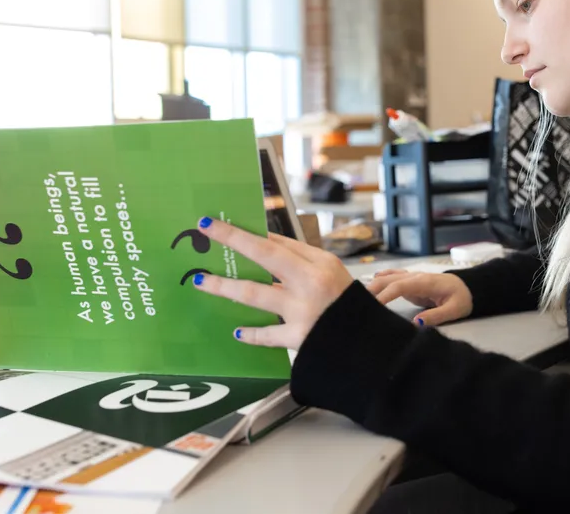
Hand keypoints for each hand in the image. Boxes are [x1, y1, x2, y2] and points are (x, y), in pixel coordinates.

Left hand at [192, 218, 352, 349]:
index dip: (247, 232)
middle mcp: (310, 282)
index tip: (221, 224)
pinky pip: (268, 335)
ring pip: (254, 293)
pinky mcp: (298, 338)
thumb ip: (301, 261)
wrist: (368, 344)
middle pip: (264, 255)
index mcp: (320, 263)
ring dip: (224, 286)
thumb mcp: (331, 274)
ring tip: (201, 281)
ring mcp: (302, 310)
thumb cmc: (349, 305)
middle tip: (205, 228)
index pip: (277, 242)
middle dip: (233, 239)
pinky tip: (237, 331)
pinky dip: (252, 334)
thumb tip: (265, 245)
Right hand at [367, 270, 472, 326]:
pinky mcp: (410, 283)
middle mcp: (414, 277)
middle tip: (357, 305)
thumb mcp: (454, 310)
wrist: (468, 287)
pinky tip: (368, 285)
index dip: (384, 294)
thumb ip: (435, 316)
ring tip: (358, 299)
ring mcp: (411, 278)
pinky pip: (391, 277)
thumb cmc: (462, 298)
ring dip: (372, 286)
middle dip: (371, 290)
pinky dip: (379, 280)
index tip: (373, 306)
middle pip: (387, 279)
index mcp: (424, 282)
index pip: (398, 285)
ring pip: (386, 278)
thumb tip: (415, 323)